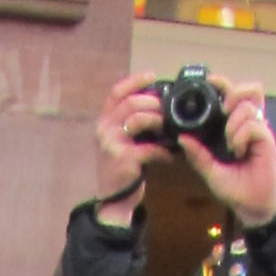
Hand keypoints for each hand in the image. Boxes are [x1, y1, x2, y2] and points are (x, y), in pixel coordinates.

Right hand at [94, 72, 163, 215]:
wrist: (113, 200)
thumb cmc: (121, 168)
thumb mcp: (120, 140)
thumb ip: (131, 121)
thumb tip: (157, 102)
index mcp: (104, 121)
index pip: (116, 92)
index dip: (135, 80)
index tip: (153, 75)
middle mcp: (104, 130)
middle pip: (131, 103)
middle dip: (153, 103)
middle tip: (167, 109)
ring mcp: (112, 144)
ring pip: (138, 119)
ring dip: (158, 121)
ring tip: (169, 129)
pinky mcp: (124, 159)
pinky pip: (149, 148)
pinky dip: (163, 151)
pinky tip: (171, 155)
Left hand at [184, 88, 275, 226]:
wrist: (251, 205)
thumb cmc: (234, 187)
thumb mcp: (210, 171)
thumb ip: (197, 154)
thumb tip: (182, 138)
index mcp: (234, 126)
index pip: (233, 94)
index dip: (223, 83)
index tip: (210, 82)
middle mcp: (248, 124)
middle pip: (249, 89)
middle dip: (233, 94)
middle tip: (224, 110)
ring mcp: (259, 130)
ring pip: (248, 106)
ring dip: (234, 123)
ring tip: (230, 144)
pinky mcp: (267, 138)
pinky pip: (254, 125)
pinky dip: (241, 136)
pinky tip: (238, 151)